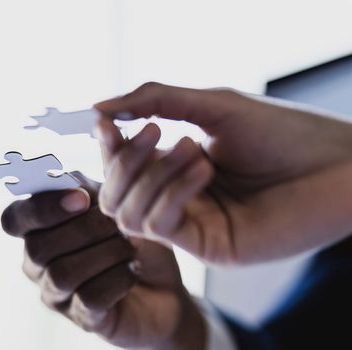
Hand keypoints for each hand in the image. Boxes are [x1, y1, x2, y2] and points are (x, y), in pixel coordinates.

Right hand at [0, 174, 204, 348]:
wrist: (165, 288)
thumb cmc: (133, 237)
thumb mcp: (123, 197)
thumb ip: (110, 164)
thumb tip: (102, 120)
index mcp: (37, 229)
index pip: (13, 218)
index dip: (42, 207)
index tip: (83, 196)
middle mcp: (36, 263)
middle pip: (37, 247)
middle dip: (83, 230)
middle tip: (119, 222)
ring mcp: (57, 294)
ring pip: (62, 273)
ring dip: (103, 254)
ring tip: (132, 246)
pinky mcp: (84, 319)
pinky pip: (90, 299)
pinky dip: (116, 280)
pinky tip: (134, 269)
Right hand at [94, 82, 351, 263]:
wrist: (338, 165)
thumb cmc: (285, 132)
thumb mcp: (212, 106)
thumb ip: (155, 100)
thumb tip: (99, 109)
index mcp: (176, 168)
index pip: (120, 165)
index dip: (108, 146)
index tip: (104, 122)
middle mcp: (179, 200)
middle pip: (114, 194)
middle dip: (125, 161)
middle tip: (155, 131)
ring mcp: (192, 226)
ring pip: (129, 213)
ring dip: (152, 175)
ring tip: (192, 148)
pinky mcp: (207, 247)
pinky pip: (160, 225)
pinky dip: (172, 192)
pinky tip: (204, 168)